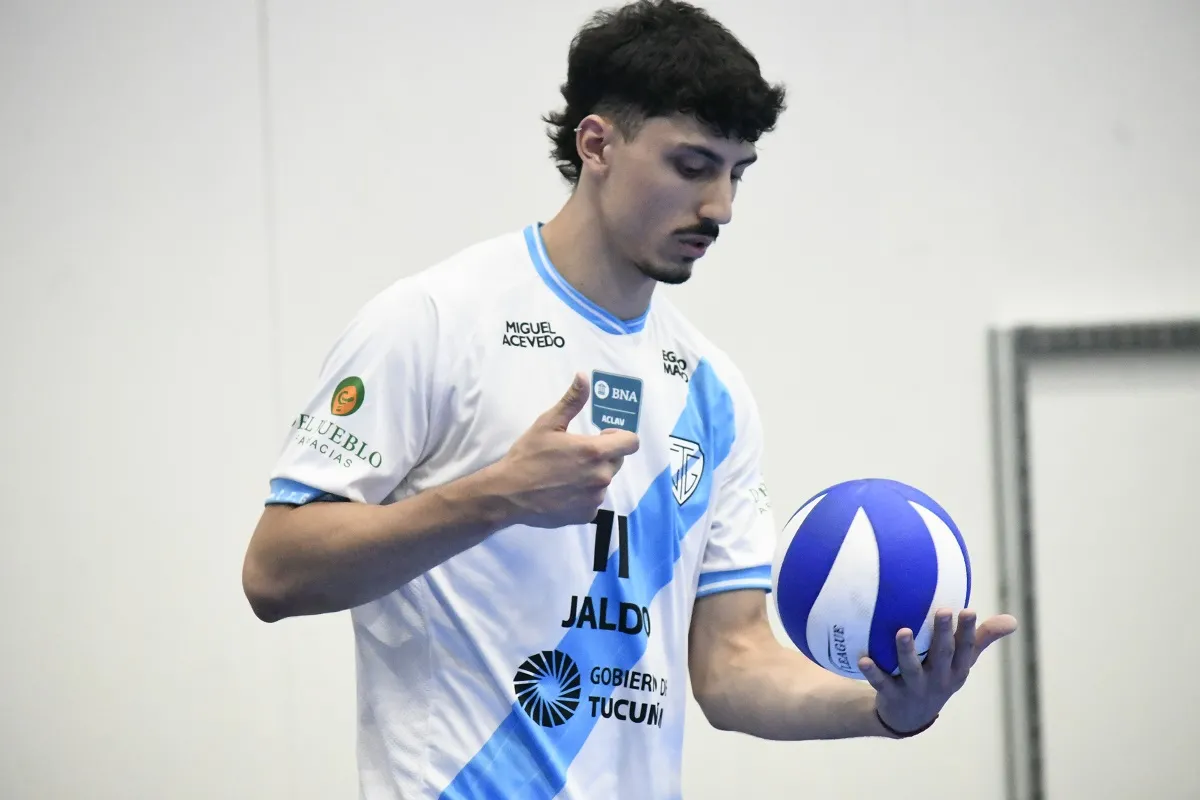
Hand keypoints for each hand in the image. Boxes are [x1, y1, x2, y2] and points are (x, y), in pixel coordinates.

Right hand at [495, 372, 639, 527]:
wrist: (509, 494)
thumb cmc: (528, 455)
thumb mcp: (547, 423)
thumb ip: (571, 401)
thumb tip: (584, 376)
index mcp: (595, 451)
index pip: (631, 442)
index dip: (620, 436)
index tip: (603, 434)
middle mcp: (601, 476)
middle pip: (617, 460)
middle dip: (604, 454)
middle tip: (577, 453)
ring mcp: (595, 498)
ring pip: (604, 480)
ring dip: (593, 475)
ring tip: (567, 473)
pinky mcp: (587, 515)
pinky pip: (593, 500)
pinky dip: (584, 495)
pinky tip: (563, 491)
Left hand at [859, 609, 1017, 735]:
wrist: (910, 716)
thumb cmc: (939, 676)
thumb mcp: (962, 662)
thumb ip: (982, 639)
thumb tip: (1014, 620)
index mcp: (956, 670)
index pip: (965, 649)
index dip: (968, 631)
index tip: (968, 609)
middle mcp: (938, 679)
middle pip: (941, 656)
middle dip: (943, 634)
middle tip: (942, 611)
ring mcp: (915, 689)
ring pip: (911, 669)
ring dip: (906, 651)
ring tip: (902, 631)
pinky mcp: (892, 696)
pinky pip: (881, 683)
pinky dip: (872, 672)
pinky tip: (863, 658)